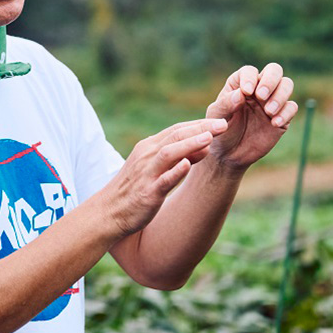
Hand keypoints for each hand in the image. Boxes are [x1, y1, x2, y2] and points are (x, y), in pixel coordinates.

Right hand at [93, 117, 230, 237]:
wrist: (109, 212)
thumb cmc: (135, 189)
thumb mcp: (156, 168)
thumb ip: (180, 156)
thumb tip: (206, 145)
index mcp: (148, 147)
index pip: (176, 129)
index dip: (199, 124)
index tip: (221, 120)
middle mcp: (146, 156)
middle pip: (175, 136)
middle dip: (200, 129)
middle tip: (223, 123)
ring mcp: (146, 174)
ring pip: (169, 153)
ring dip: (189, 144)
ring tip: (210, 138)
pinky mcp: (147, 193)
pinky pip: (162, 180)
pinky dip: (175, 171)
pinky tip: (187, 165)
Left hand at [206, 63, 296, 170]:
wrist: (230, 155)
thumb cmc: (220, 132)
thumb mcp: (217, 117)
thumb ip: (226, 104)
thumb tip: (241, 94)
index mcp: (240, 85)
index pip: (249, 71)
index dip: (250, 78)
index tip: (246, 92)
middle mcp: (258, 89)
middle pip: (274, 70)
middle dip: (270, 80)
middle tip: (261, 96)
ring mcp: (272, 102)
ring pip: (286, 85)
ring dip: (280, 95)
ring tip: (268, 112)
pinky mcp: (283, 117)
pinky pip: (292, 107)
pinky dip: (286, 113)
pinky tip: (274, 123)